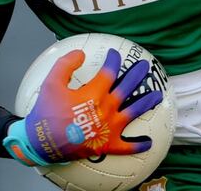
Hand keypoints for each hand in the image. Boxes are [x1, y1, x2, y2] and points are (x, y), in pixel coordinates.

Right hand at [3, 48, 162, 165]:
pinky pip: (128, 146)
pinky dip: (139, 144)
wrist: (43, 144)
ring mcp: (110, 128)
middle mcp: (106, 109)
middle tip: (145, 66)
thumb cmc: (46, 113)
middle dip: (137, 74)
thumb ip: (66, 64)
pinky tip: (148, 142)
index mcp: (94, 93)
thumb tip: (81, 53)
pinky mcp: (108, 146)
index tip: (114, 54)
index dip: (114, 60)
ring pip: (134, 112)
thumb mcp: (50, 83)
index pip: (110, 71)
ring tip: (157, 95)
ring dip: (147, 102)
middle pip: (127, 87)